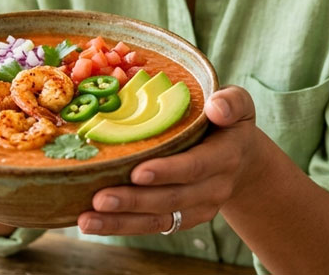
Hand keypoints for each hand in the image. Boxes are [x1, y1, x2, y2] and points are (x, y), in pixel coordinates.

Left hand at [77, 85, 273, 234]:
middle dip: (133, 201)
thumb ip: (231, 102)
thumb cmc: (228, 122)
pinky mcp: (183, 219)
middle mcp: (214, 188)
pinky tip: (94, 223)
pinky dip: (122, 226)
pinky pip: (152, 225)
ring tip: (87, 220)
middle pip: (170, 199)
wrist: (241, 159)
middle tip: (99, 199)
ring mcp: (198, 208)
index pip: (195, 167)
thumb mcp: (238, 104)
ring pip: (158, 220)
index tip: (137, 172)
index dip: (167, 172)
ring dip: (120, 222)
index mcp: (225, 157)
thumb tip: (216, 108)